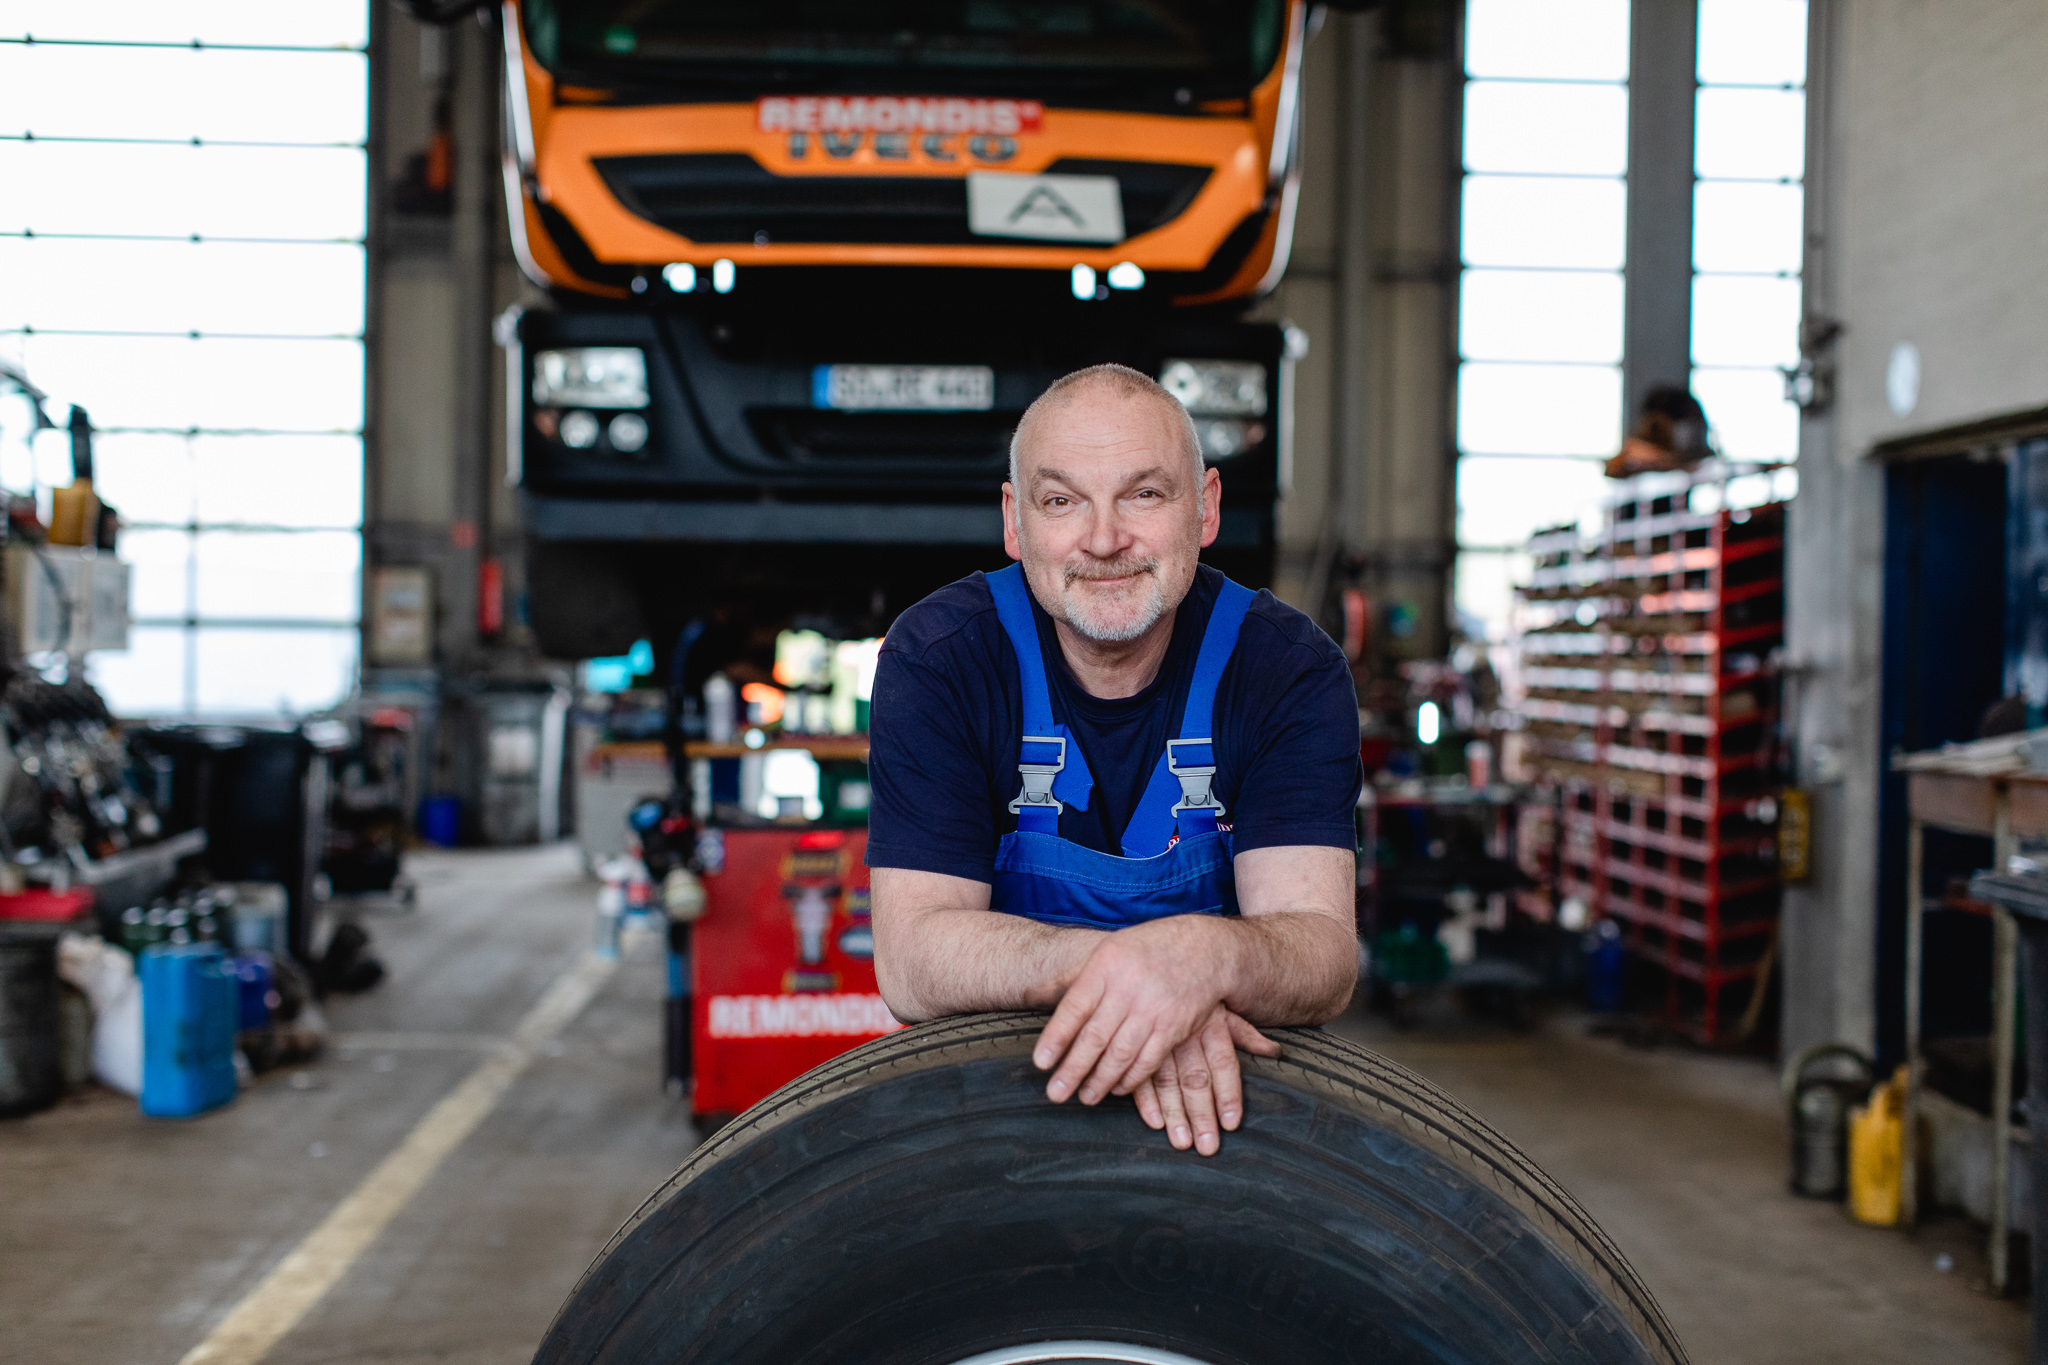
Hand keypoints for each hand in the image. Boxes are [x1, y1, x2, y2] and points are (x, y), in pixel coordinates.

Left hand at [1030, 917, 1230, 1106]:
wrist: (1204, 949)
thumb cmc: (1145, 951)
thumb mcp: (1105, 953)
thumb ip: (1068, 980)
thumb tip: (1027, 996)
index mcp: (1105, 968)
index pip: (1074, 1007)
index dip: (1056, 1037)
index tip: (1040, 1062)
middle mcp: (1128, 990)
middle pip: (1095, 1037)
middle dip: (1073, 1069)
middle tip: (1055, 1093)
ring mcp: (1153, 1010)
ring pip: (1121, 1053)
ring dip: (1101, 1080)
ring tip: (1084, 1097)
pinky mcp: (1174, 1028)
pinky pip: (1149, 1060)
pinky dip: (1132, 1079)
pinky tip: (1117, 1088)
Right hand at [1132, 1007, 1279, 1154]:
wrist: (1147, 969)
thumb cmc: (1189, 995)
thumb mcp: (1219, 1008)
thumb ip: (1245, 1034)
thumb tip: (1276, 1052)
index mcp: (1211, 1025)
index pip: (1223, 1065)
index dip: (1228, 1095)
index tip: (1231, 1124)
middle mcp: (1186, 1034)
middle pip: (1197, 1080)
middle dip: (1202, 1115)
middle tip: (1208, 1147)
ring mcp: (1158, 1040)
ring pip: (1168, 1082)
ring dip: (1175, 1114)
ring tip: (1182, 1143)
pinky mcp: (1134, 1043)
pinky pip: (1139, 1074)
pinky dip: (1145, 1100)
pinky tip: (1154, 1122)